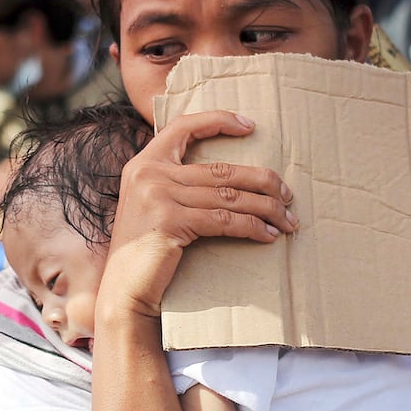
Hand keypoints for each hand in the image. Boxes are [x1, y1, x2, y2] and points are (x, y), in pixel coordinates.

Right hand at [102, 111, 296, 316]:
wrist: (123, 288)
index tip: (251, 125)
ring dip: (265, 208)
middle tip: (287, 194)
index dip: (218, 121)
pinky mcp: (170, 220)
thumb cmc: (145, 252)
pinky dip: (252, 226)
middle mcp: (149, 173)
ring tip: (287, 219)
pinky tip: (268, 234)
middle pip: (220, 169)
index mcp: (144, 163)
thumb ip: (174, 185)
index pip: (183, 126)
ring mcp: (158, 195)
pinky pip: (224, 219)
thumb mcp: (152, 206)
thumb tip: (225, 180)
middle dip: (262, 181)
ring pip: (228, 195)